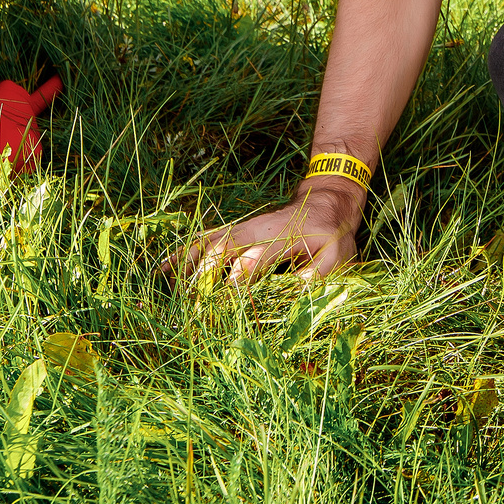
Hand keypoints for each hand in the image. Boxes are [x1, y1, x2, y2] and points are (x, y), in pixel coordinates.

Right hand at [175, 183, 361, 284]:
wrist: (325, 201)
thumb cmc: (332, 234)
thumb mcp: (337, 255)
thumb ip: (317, 273)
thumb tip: (294, 290)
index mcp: (283, 238)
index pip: (256, 257)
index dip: (239, 276)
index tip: (223, 298)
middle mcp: (256, 231)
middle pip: (223, 248)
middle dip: (203, 274)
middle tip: (187, 302)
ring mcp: (243, 229)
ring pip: (209, 243)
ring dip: (187, 263)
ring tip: (166, 285)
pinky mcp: (236, 231)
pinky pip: (206, 239)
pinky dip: (185, 253)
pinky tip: (166, 267)